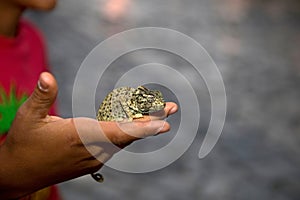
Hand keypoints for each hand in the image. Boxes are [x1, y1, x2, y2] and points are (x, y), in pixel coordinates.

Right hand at [0, 72, 177, 198]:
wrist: (18, 174)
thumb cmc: (23, 144)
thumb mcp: (27, 118)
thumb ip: (41, 97)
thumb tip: (47, 75)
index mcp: (79, 137)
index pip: (117, 132)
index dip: (142, 128)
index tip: (164, 124)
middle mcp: (92, 149)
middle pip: (129, 135)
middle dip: (152, 121)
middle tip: (172, 107)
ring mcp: (93, 157)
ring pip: (124, 140)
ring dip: (143, 125)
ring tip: (161, 110)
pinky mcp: (92, 160)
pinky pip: (116, 144)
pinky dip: (129, 132)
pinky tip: (137, 122)